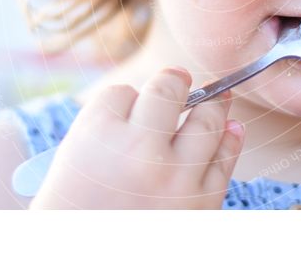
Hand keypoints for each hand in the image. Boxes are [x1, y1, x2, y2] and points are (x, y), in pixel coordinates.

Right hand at [28, 67, 244, 208]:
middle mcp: (139, 149)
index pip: (121, 92)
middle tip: (178, 80)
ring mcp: (176, 176)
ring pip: (207, 119)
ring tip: (217, 98)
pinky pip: (224, 160)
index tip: (131, 106)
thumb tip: (143, 104)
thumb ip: (102, 132)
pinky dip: (230, 140)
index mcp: (96, 136)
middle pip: (167, 91)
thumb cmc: (73, 220)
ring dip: (212, 105)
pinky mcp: (203, 203)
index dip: (127, 99)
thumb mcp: (68, 168)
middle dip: (173, 82)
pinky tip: (232, 129)